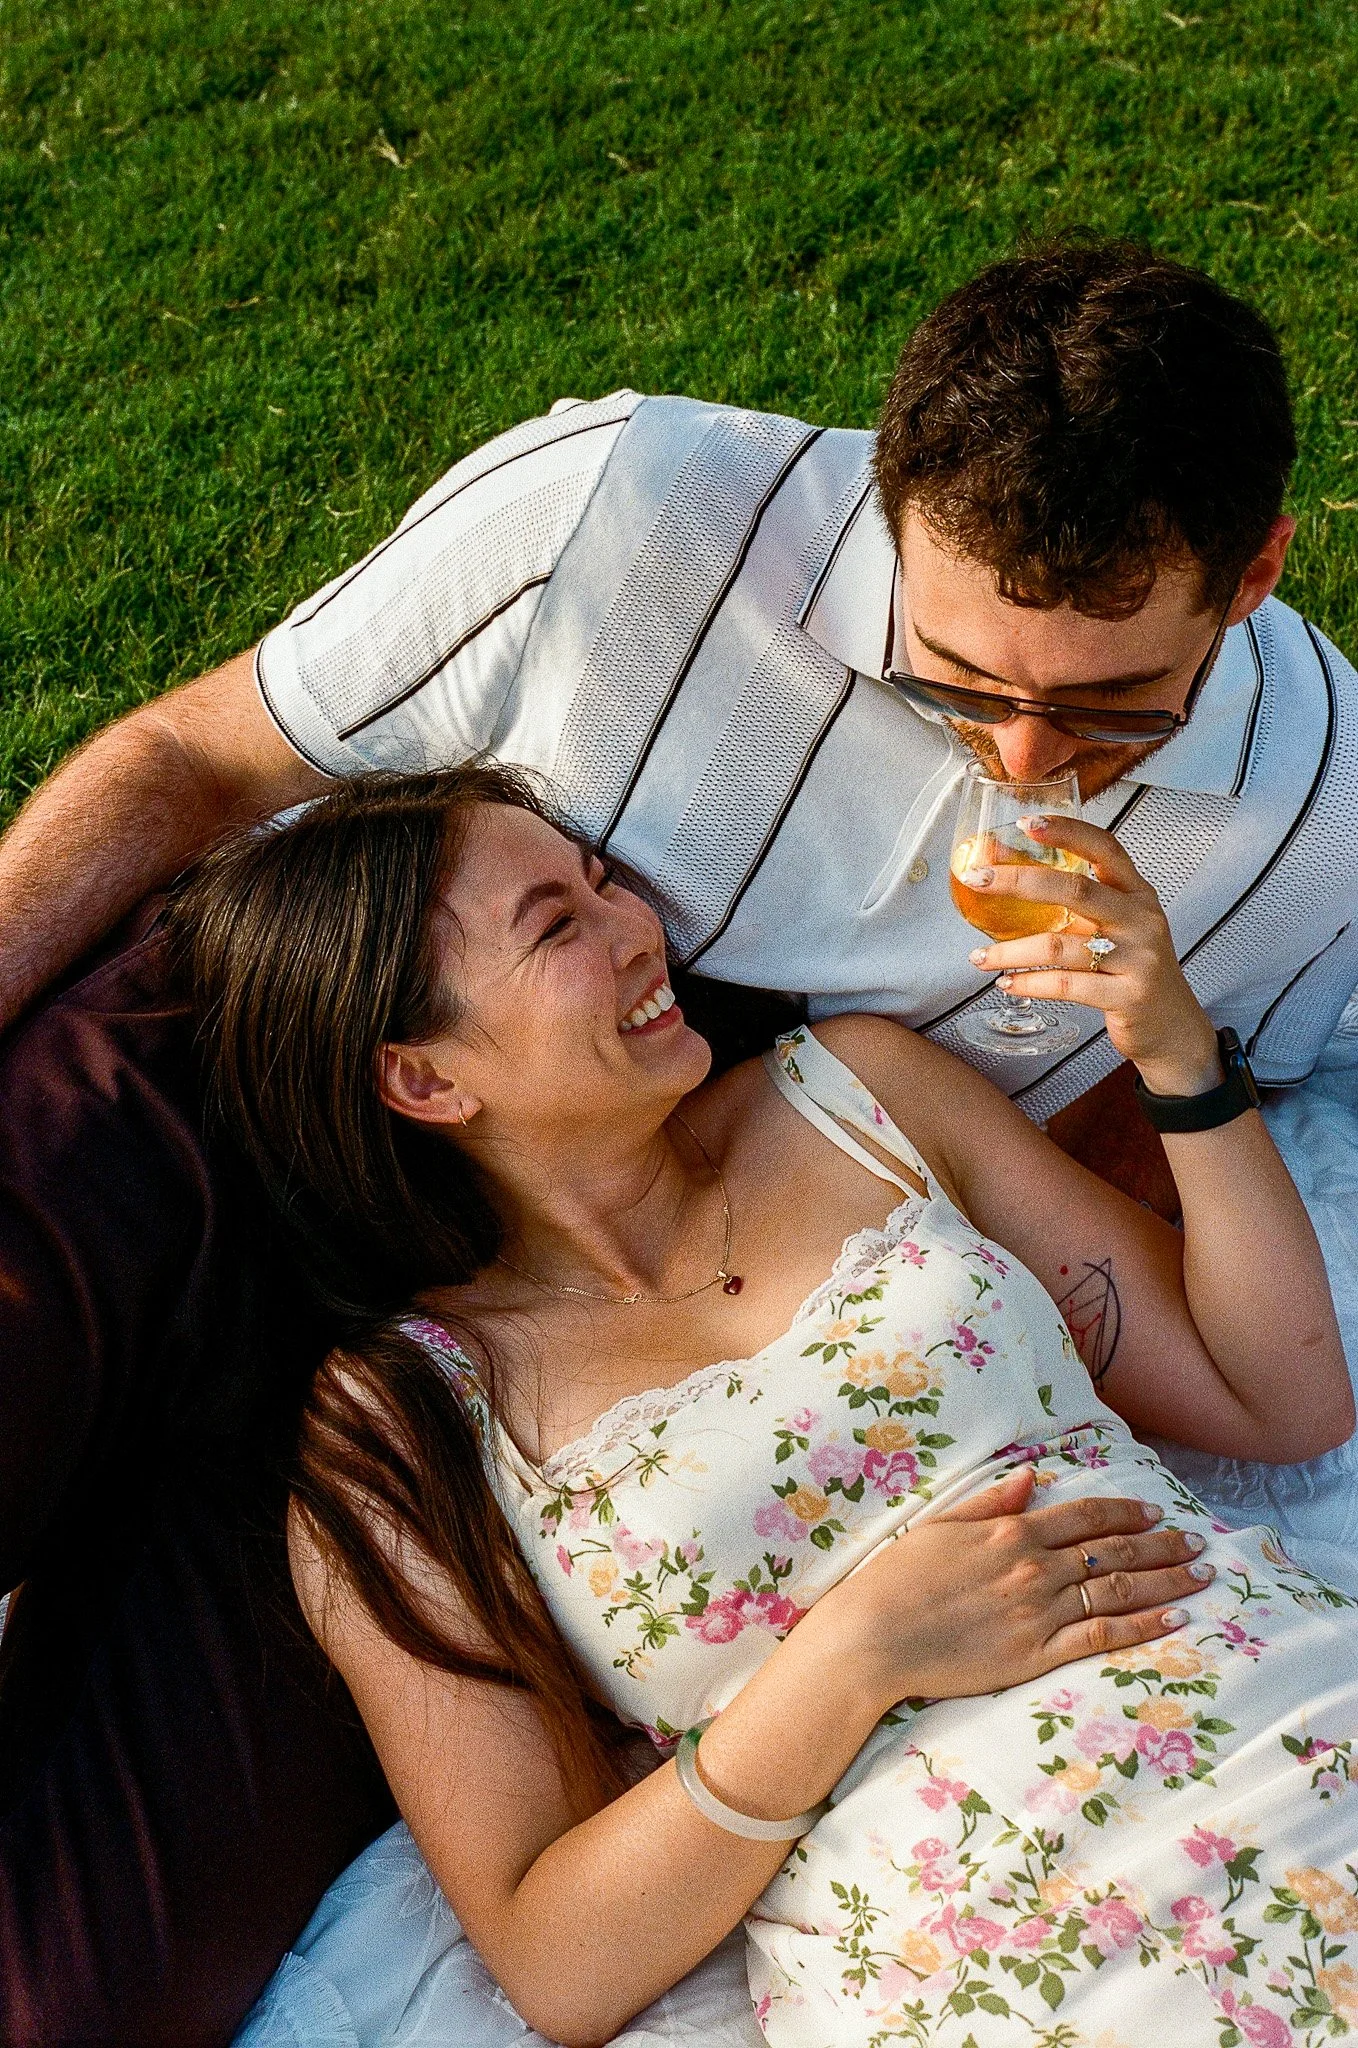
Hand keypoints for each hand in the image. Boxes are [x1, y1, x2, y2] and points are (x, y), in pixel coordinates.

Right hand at [830, 1467, 1213, 1705]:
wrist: (875, 1636)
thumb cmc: (898, 1578)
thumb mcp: (940, 1525)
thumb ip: (990, 1503)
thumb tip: (1032, 1479)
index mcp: (1011, 1532)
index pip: (1084, 1517)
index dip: (1125, 1514)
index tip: (1156, 1514)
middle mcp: (1034, 1568)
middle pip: (1112, 1551)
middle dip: (1161, 1546)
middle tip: (1197, 1542)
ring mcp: (1039, 1612)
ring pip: (1117, 1590)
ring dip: (1165, 1581)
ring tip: (1200, 1576)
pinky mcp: (1036, 1655)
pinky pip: (1102, 1638)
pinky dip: (1142, 1626)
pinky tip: (1172, 1619)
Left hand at [963, 815, 1222, 1096]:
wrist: (1171, 1026)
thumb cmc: (1131, 970)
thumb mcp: (1115, 927)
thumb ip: (1076, 903)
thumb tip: (1005, 872)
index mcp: (1137, 894)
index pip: (1105, 849)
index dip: (1068, 831)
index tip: (1027, 822)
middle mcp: (1141, 920)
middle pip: (1075, 889)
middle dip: (1018, 880)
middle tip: (977, 880)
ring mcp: (1138, 959)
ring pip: (1060, 945)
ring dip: (1010, 951)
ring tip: (979, 957)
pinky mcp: (1128, 996)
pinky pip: (1065, 985)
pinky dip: (1028, 984)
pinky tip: (1006, 984)